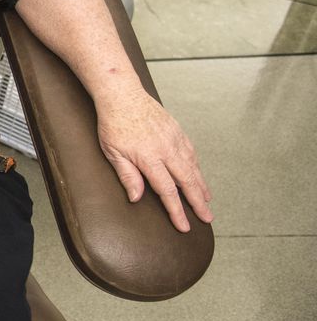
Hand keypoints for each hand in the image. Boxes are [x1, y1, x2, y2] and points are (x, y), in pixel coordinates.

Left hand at [96, 89, 213, 232]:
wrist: (122, 94)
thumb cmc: (113, 123)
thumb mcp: (112, 152)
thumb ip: (127, 176)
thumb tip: (137, 198)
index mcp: (149, 158)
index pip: (167, 191)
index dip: (177, 211)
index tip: (184, 226)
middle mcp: (166, 149)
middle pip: (187, 182)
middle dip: (198, 203)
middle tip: (208, 219)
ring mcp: (174, 139)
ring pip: (193, 167)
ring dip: (201, 186)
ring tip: (207, 201)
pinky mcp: (177, 131)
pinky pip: (191, 153)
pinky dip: (197, 167)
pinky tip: (198, 176)